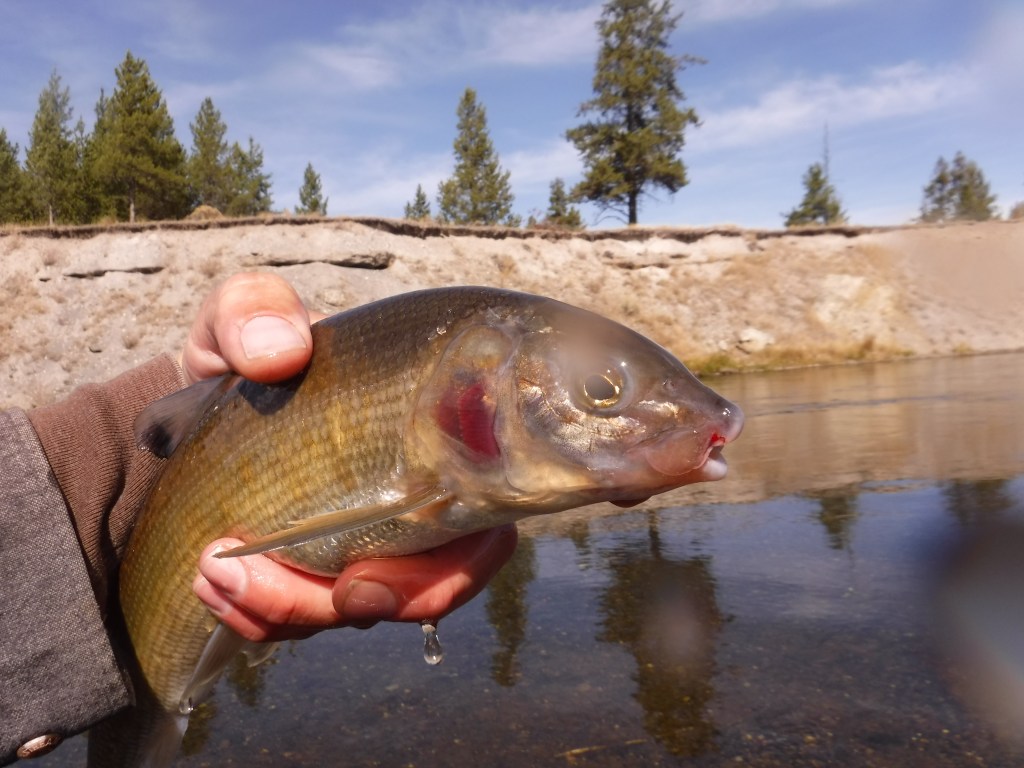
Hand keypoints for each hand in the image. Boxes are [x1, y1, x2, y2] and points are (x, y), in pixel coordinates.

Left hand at [183, 273, 517, 639]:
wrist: (189, 405)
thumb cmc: (243, 352)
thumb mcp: (243, 314)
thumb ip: (256, 308)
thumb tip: (282, 351)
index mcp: (435, 445)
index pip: (484, 529)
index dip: (452, 569)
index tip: (371, 572)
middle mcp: (413, 505)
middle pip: (430, 587)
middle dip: (366, 602)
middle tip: (281, 584)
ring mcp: (365, 547)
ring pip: (361, 612)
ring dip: (292, 610)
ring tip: (217, 573)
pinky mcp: (315, 576)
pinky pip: (306, 621)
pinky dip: (260, 616)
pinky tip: (213, 583)